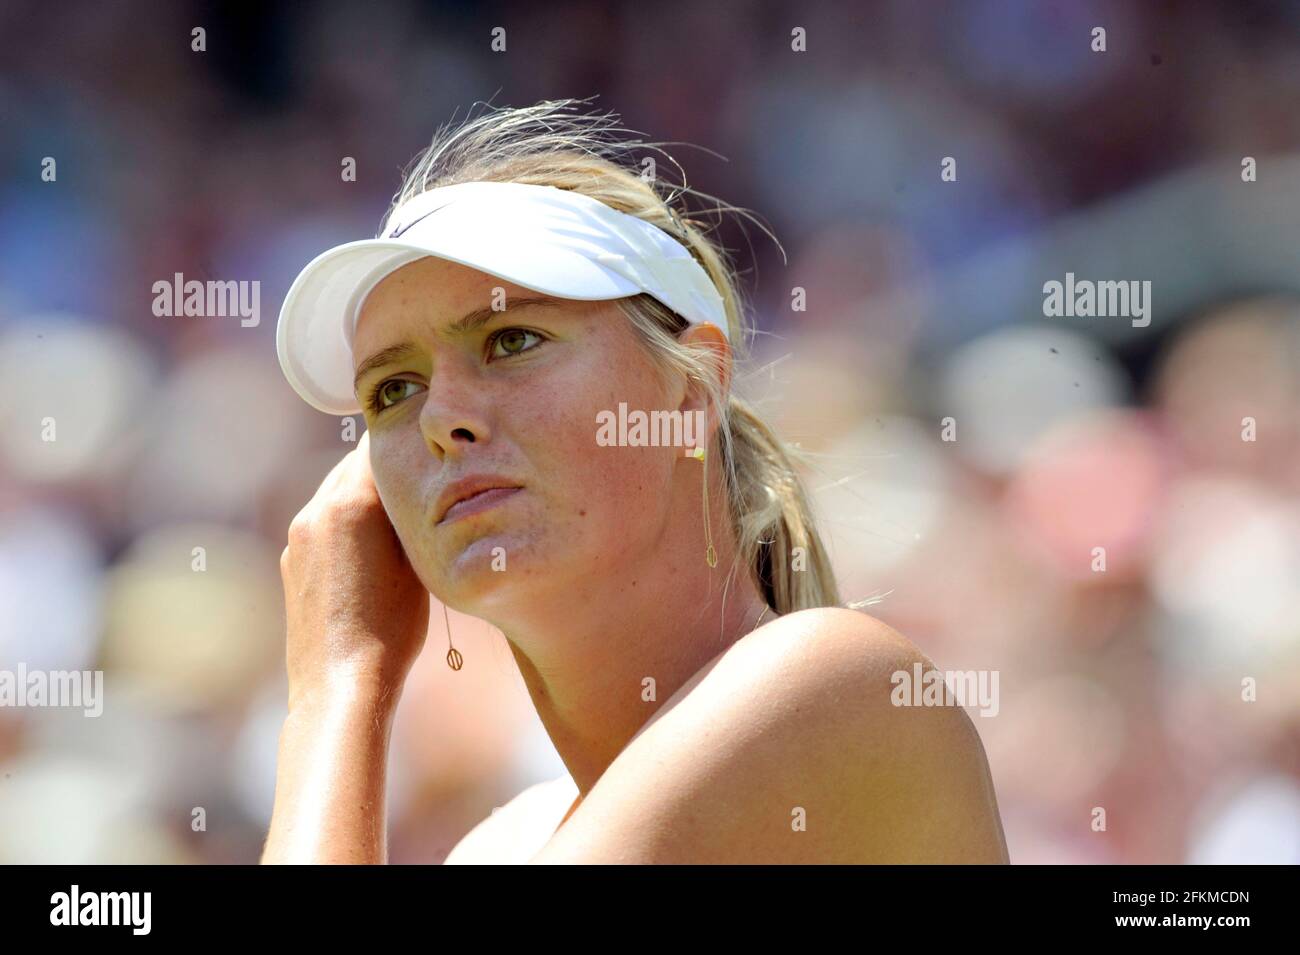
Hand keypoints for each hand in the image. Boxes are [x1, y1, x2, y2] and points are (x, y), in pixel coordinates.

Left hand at [279, 431, 429, 706]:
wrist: (340, 684)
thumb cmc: (391, 628)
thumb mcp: (417, 561)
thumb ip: (409, 512)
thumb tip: (413, 483)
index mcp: (351, 501)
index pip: (377, 443)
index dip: (405, 444)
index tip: (429, 452)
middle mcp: (317, 509)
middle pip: (352, 464)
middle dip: (383, 468)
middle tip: (419, 481)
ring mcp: (298, 536)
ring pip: (335, 493)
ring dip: (362, 497)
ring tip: (397, 520)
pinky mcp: (290, 561)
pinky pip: (322, 524)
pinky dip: (345, 525)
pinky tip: (370, 554)